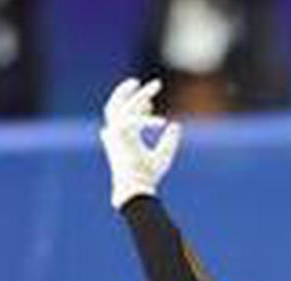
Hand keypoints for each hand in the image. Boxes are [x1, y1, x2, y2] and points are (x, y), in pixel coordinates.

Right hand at [99, 77, 181, 210]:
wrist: (137, 188)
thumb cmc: (148, 176)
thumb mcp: (163, 156)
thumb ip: (169, 141)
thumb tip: (176, 124)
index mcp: (124, 138)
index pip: (127, 114)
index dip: (139, 106)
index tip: (152, 103)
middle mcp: (116, 134)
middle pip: (116, 106)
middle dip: (124, 92)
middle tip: (138, 81)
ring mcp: (113, 135)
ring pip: (119, 107)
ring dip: (132, 95)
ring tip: (143, 84)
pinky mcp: (117, 136)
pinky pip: (131, 120)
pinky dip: (146, 120)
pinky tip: (161, 124)